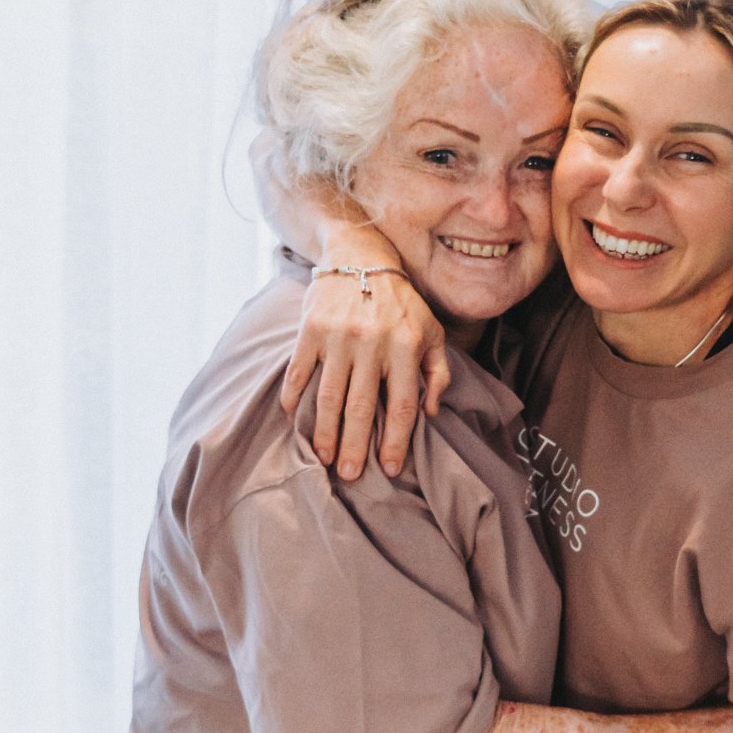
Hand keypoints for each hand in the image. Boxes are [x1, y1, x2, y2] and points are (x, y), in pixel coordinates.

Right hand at [280, 230, 449, 478]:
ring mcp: (338, 337)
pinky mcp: (311, 330)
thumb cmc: (401, 303)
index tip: (390, 468)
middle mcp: (371, 343)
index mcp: (405, 346)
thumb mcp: (431, 332)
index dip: (396, 440)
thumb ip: (437, 372)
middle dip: (355, 446)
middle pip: (361, 407)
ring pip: (329, 396)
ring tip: (324, 458)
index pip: (402, 405)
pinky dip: (294, 397)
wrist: (360, 257)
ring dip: (325, 432)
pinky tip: (295, 420)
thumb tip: (431, 412)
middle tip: (350, 476)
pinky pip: (299, 371)